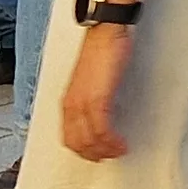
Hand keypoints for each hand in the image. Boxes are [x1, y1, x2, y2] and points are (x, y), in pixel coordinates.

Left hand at [59, 22, 132, 160]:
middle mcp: (71, 105)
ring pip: (89, 140)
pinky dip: (111, 141)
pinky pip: (102, 130)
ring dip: (105, 150)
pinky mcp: (97, 100)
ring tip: (119, 150)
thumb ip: (90, 97)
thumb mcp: (90, 80)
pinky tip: (120, 143)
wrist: (105, 33)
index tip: (98, 153)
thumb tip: (98, 113)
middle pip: (76, 143)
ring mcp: (83, 103)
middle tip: (110, 156)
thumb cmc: (101, 51)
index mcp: (67, 101)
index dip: (83, 150)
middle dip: (94, 154)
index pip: (68, 137)